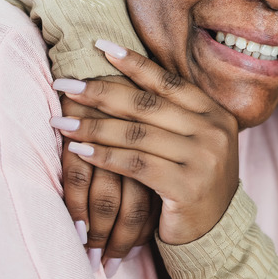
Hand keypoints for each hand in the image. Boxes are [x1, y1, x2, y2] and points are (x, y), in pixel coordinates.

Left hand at [52, 41, 239, 244]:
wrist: (215, 231)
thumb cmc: (193, 180)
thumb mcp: (193, 141)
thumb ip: (171, 114)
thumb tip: (122, 77)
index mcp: (216, 114)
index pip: (169, 82)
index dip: (133, 63)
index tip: (100, 46)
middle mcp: (213, 132)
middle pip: (148, 105)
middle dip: (101, 92)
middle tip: (66, 84)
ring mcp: (203, 159)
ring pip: (137, 134)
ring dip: (93, 126)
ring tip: (61, 122)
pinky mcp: (186, 187)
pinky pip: (135, 165)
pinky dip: (104, 156)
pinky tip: (79, 150)